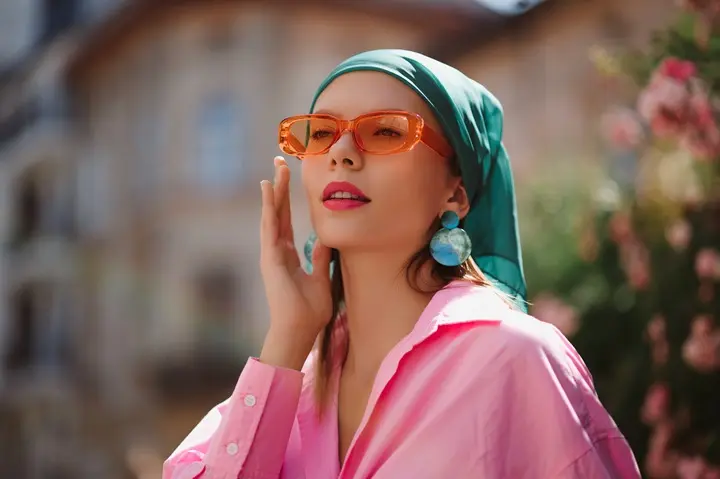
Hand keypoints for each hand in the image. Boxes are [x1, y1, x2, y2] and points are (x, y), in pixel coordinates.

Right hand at [258, 156, 332, 369]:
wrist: (299, 330)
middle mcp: (277, 250)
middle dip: (278, 187)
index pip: (287, 220)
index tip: (288, 179)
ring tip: (275, 168)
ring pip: (272, 214)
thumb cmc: (309, 311)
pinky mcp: (270, 257)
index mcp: (288, 255)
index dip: (286, 200)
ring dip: (273, 191)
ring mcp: (271, 253)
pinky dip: (268, 206)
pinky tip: (267, 188)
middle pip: (277, 212)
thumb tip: (325, 240)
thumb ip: (321, 259)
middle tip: (279, 163)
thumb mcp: (321, 279)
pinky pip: (269, 226)